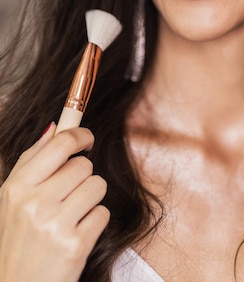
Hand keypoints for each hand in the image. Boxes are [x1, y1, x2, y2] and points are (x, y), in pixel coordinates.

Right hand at [0, 124, 109, 281]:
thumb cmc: (17, 240)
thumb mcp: (11, 200)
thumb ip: (31, 161)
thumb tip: (54, 127)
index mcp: (18, 188)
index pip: (60, 144)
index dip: (80, 136)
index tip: (87, 140)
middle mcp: (35, 204)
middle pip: (84, 165)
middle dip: (82, 177)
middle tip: (68, 195)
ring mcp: (55, 225)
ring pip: (97, 186)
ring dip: (91, 198)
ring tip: (72, 215)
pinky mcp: (76, 245)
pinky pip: (103, 213)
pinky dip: (95, 222)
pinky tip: (77, 233)